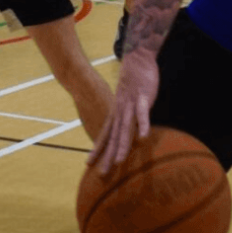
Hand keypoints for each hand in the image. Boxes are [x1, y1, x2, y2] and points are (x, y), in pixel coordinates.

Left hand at [87, 47, 159, 174]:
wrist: (137, 58)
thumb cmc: (133, 80)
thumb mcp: (126, 100)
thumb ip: (125, 115)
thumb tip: (124, 127)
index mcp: (115, 112)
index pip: (104, 134)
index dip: (97, 149)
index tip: (88, 165)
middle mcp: (119, 111)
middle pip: (112, 137)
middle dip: (107, 156)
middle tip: (102, 174)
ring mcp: (130, 105)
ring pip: (125, 128)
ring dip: (122, 145)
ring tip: (119, 161)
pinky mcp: (143, 98)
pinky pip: (142, 114)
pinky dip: (142, 125)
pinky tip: (142, 138)